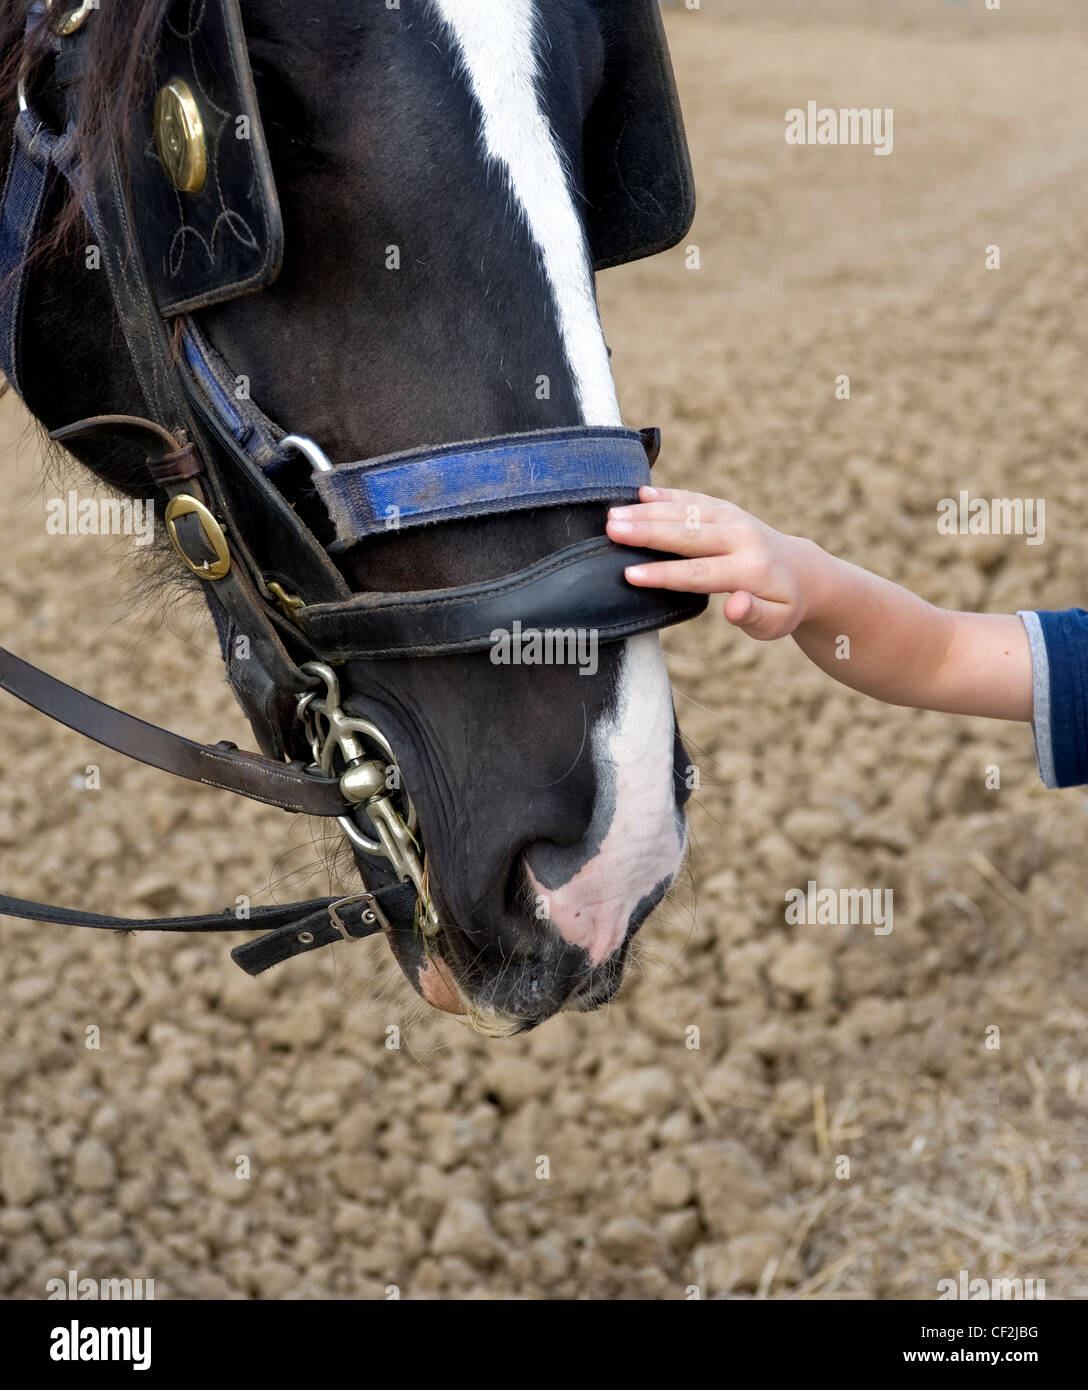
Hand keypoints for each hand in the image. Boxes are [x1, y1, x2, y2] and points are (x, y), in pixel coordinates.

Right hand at [606, 486, 819, 639]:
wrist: (802, 570)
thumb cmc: (782, 605)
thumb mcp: (775, 622)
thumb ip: (753, 615)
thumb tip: (734, 606)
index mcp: (750, 569)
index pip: (699, 573)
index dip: (663, 574)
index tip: (631, 574)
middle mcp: (741, 537)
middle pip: (687, 533)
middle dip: (647, 531)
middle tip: (612, 529)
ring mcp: (733, 518)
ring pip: (686, 511)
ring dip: (648, 511)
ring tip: (614, 513)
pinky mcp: (725, 509)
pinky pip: (693, 499)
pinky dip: (667, 494)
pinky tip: (640, 492)